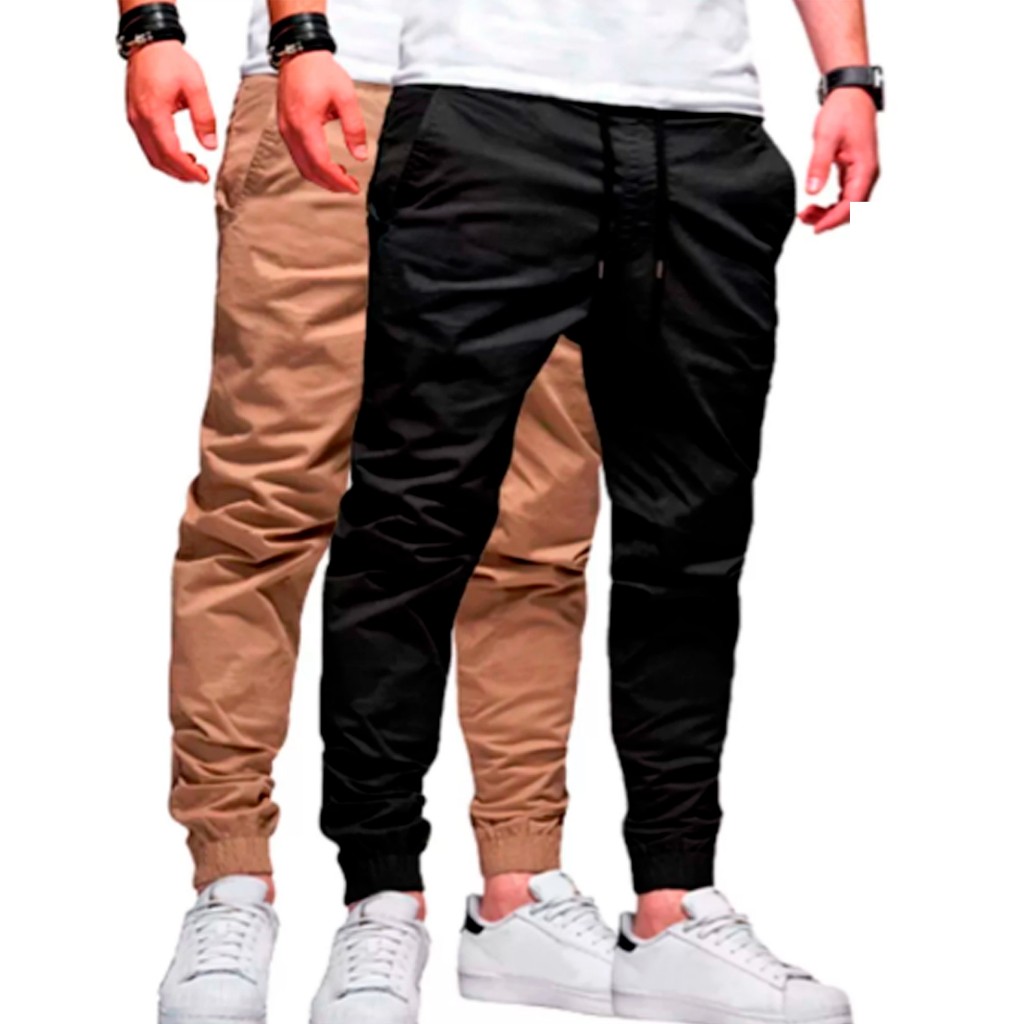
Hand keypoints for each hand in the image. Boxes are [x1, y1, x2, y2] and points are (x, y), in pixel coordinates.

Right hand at [126, 41, 216, 183]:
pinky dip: (163, 155)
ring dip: (172, 166)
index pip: (170, 153)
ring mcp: (135, 118)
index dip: (188, 170)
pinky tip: (180, 153)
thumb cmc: (169, 59)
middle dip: (181, 173)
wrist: (149, 42)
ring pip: (151, 155)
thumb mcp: (196, 87)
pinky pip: (148, 144)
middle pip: (159, 160)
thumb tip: (210, 145)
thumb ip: (204, 118)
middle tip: (201, 177)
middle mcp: (140, 119)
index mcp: (154, 113)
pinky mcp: (135, 116)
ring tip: (194, 167)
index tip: (203, 178)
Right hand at [277, 51, 367, 192]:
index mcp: (305, 124)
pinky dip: (313, 166)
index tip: (353, 187)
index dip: (338, 180)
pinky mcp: (285, 128)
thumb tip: (361, 154)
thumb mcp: (345, 96)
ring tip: (342, 178)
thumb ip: (354, 127)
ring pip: (302, 166)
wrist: (298, 53)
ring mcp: (285, 130)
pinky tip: (327, 164)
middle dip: (331, 184)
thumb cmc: (320, 71)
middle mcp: (291, 131)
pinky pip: (297, 156)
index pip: (321, 164)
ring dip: (322, 177)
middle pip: (310, 170)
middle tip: (350, 187)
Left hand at [800, 88, 879, 232]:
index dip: (833, 220)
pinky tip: (816, 204)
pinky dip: (832, 204)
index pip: (852, 205)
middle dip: (830, 219)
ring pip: (849, 204)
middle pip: (853, 209)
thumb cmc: (843, 110)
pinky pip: (847, 195)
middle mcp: (868, 172)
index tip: (815, 228)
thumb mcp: (826, 138)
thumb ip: (819, 165)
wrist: (850, 93)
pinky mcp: (855, 169)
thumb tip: (812, 190)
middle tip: (805, 220)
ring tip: (807, 213)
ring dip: (830, 212)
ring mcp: (863, 172)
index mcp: (865, 167)